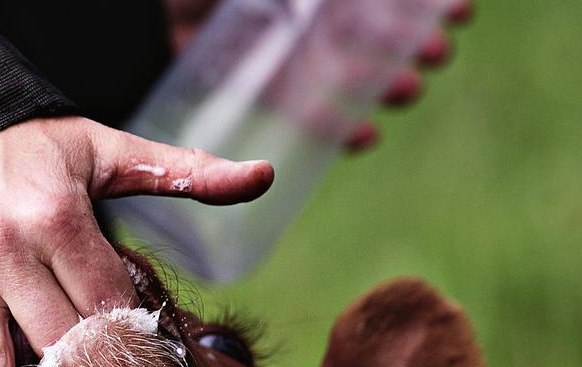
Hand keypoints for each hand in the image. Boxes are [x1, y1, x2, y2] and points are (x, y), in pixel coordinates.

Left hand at [163, 0, 474, 150]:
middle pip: (355, 29)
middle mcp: (284, 11)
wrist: (124, 21)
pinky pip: (290, 110)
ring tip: (411, 92)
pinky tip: (361, 138)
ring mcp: (265, 49)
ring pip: (332, 71)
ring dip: (375, 85)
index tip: (457, 10)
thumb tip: (331, 54)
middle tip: (440, 57)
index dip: (409, 5)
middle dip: (401, 42)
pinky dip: (326, 126)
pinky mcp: (240, 90)